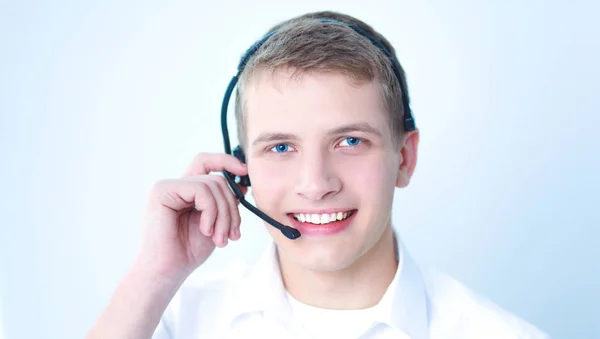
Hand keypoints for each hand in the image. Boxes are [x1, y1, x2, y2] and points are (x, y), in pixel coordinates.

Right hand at [136, 153, 247, 281]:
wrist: (166, 272)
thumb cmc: (188, 252)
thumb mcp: (216, 224)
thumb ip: (225, 203)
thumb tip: (242, 185)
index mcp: (186, 190)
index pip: (207, 162)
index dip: (227, 161)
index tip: (245, 172)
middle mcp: (176, 185)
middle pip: (217, 179)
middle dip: (232, 207)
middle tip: (234, 234)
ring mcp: (167, 186)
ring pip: (213, 185)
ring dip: (224, 215)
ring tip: (220, 239)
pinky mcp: (162, 191)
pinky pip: (201, 190)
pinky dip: (211, 212)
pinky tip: (206, 231)